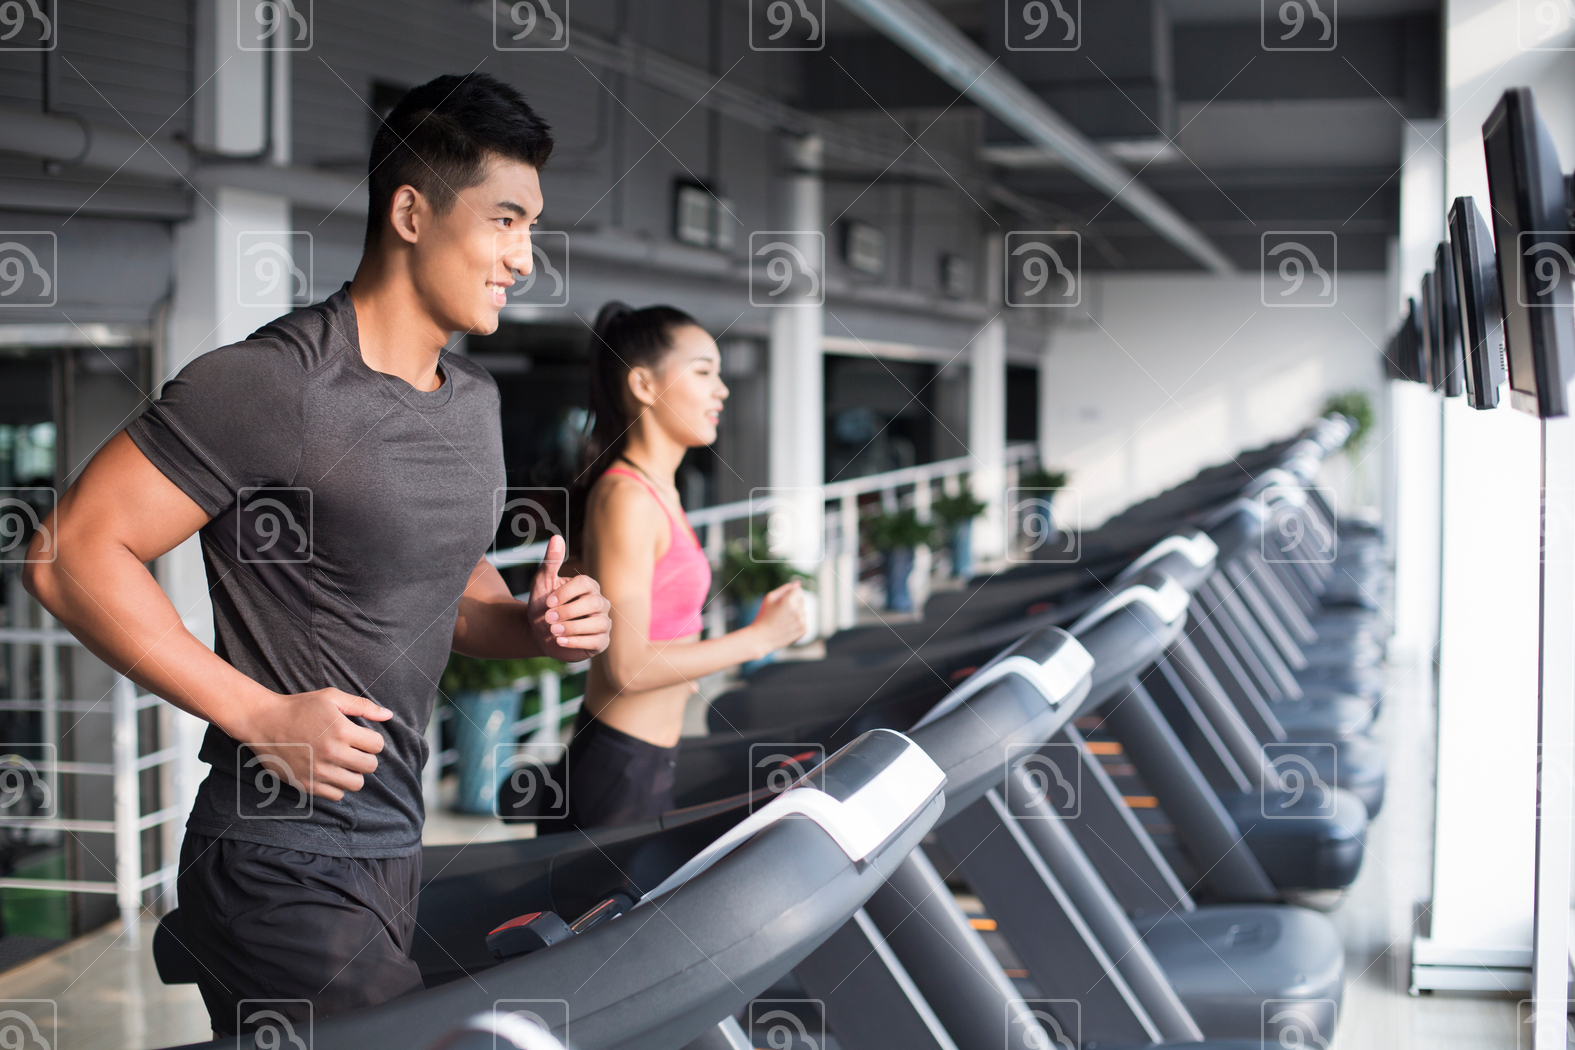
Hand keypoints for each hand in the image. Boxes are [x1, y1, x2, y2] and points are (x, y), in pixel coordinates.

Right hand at [232, 688, 391, 801]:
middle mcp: (332, 753)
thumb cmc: (299, 707)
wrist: (263, 722)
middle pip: (370, 767)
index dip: (373, 740)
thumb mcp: (331, 698)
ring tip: (343, 762)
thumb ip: (362, 706)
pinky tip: (330, 772)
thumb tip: (389, 715)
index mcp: (341, 731)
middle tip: (354, 750)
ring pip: (356, 784)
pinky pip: (336, 795)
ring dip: (353, 773)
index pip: (377, 746)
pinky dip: (337, 786)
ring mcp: (318, 771)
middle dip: (366, 757)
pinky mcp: (306, 784)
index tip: (362, 737)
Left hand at [529, 534, 611, 659]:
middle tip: (547, 618)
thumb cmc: (543, 605)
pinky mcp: (601, 642)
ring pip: (598, 624)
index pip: (585, 584)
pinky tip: (559, 642)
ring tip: (553, 631)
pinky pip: (597, 641)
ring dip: (573, 628)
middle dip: (569, 612)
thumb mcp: (542, 583)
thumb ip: (550, 562)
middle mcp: (600, 603)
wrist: (539, 633)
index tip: (547, 602)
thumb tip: (556, 538)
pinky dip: (577, 642)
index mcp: (588, 586)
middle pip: (594, 604)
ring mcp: (603, 623)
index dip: (566, 593)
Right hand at [750, 580, 806, 654]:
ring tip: (783, 620)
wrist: (761, 638)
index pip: (798, 590)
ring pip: (803, 611)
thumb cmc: (763, 616)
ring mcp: (801, 621)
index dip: (790, 594)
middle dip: (793, 603)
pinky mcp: (803, 630)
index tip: (782, 601)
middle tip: (780, 612)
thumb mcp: (769, 598)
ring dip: (796, 613)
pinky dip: (797, 622)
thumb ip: (785, 588)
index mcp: (789, 600)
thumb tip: (798, 584)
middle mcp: (797, 611)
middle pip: (801, 600)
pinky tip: (786, 626)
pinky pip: (804, 620)